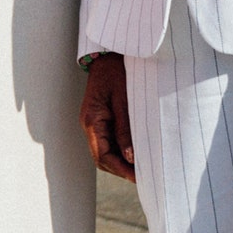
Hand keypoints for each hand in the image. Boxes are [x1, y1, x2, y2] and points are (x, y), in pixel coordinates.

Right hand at [80, 54, 134, 182]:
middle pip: (102, 157)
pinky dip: (121, 149)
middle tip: (144, 177)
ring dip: (121, 161)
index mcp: (91, 120)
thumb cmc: (116, 72)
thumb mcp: (123, 100)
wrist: (107, 54)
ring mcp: (93, 122)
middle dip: (121, 169)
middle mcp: (89, 124)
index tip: (138, 178)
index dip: (120, 169)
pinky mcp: (100, 118)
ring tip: (142, 168)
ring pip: (105, 151)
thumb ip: (125, 129)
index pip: (102, 156)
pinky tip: (135, 152)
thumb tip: (130, 158)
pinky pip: (108, 140)